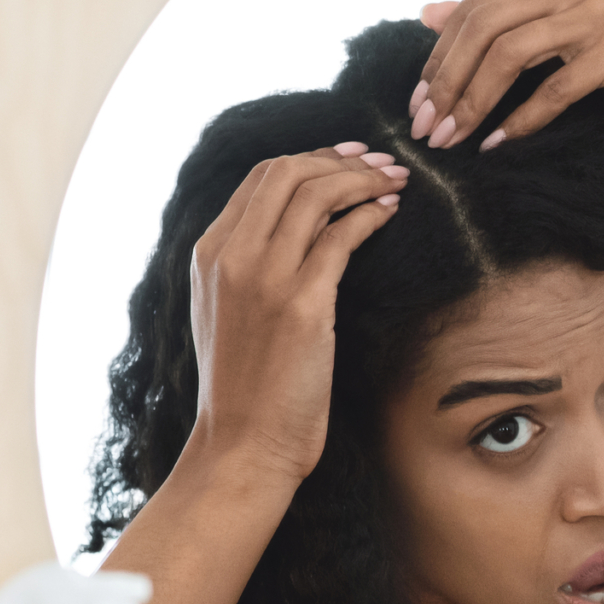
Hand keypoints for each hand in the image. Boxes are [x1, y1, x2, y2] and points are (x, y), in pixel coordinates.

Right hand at [187, 144, 406, 484]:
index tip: (347, 160)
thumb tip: (293, 230)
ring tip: (395, 182)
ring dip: (363, 179)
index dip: (310, 159)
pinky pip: (342, 236)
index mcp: (208, 254)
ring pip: (316, 194)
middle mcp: (231, 257)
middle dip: (340, 159)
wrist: (244, 443)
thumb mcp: (228, 314)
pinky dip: (372, 214)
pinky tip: (390, 214)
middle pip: (287, 172)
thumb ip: (247, 267)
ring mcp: (265, 278)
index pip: (260, 178)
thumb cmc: (246, 388)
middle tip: (380, 164)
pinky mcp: (303, 304)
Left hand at [410, 0, 603, 153]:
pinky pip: (555, 88)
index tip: (419, 104)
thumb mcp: (553, 43)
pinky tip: (498, 144)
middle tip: (428, 128)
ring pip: (512, 53)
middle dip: (449, 81)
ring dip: (474, 102)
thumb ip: (498, 24)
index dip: (440, 57)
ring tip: (454, 140)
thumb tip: (427, 12)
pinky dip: (521, 120)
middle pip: (486, 25)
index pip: (477, 8)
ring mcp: (601, 11)